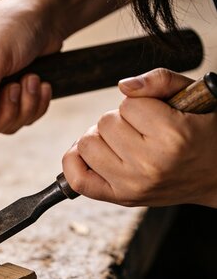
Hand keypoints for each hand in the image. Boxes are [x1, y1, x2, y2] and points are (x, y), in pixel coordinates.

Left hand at [63, 68, 216, 207]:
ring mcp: (133, 184)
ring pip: (87, 144)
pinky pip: (77, 178)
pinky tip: (93, 156)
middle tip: (140, 131)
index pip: (127, 104)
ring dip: (101, 139)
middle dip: (119, 121)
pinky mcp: (120, 197)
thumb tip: (124, 85)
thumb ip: (159, 80)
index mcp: (172, 136)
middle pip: (104, 123)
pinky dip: (76, 163)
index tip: (155, 115)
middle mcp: (150, 163)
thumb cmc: (201, 133)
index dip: (138, 105)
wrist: (216, 175)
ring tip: (124, 143)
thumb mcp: (191, 97)